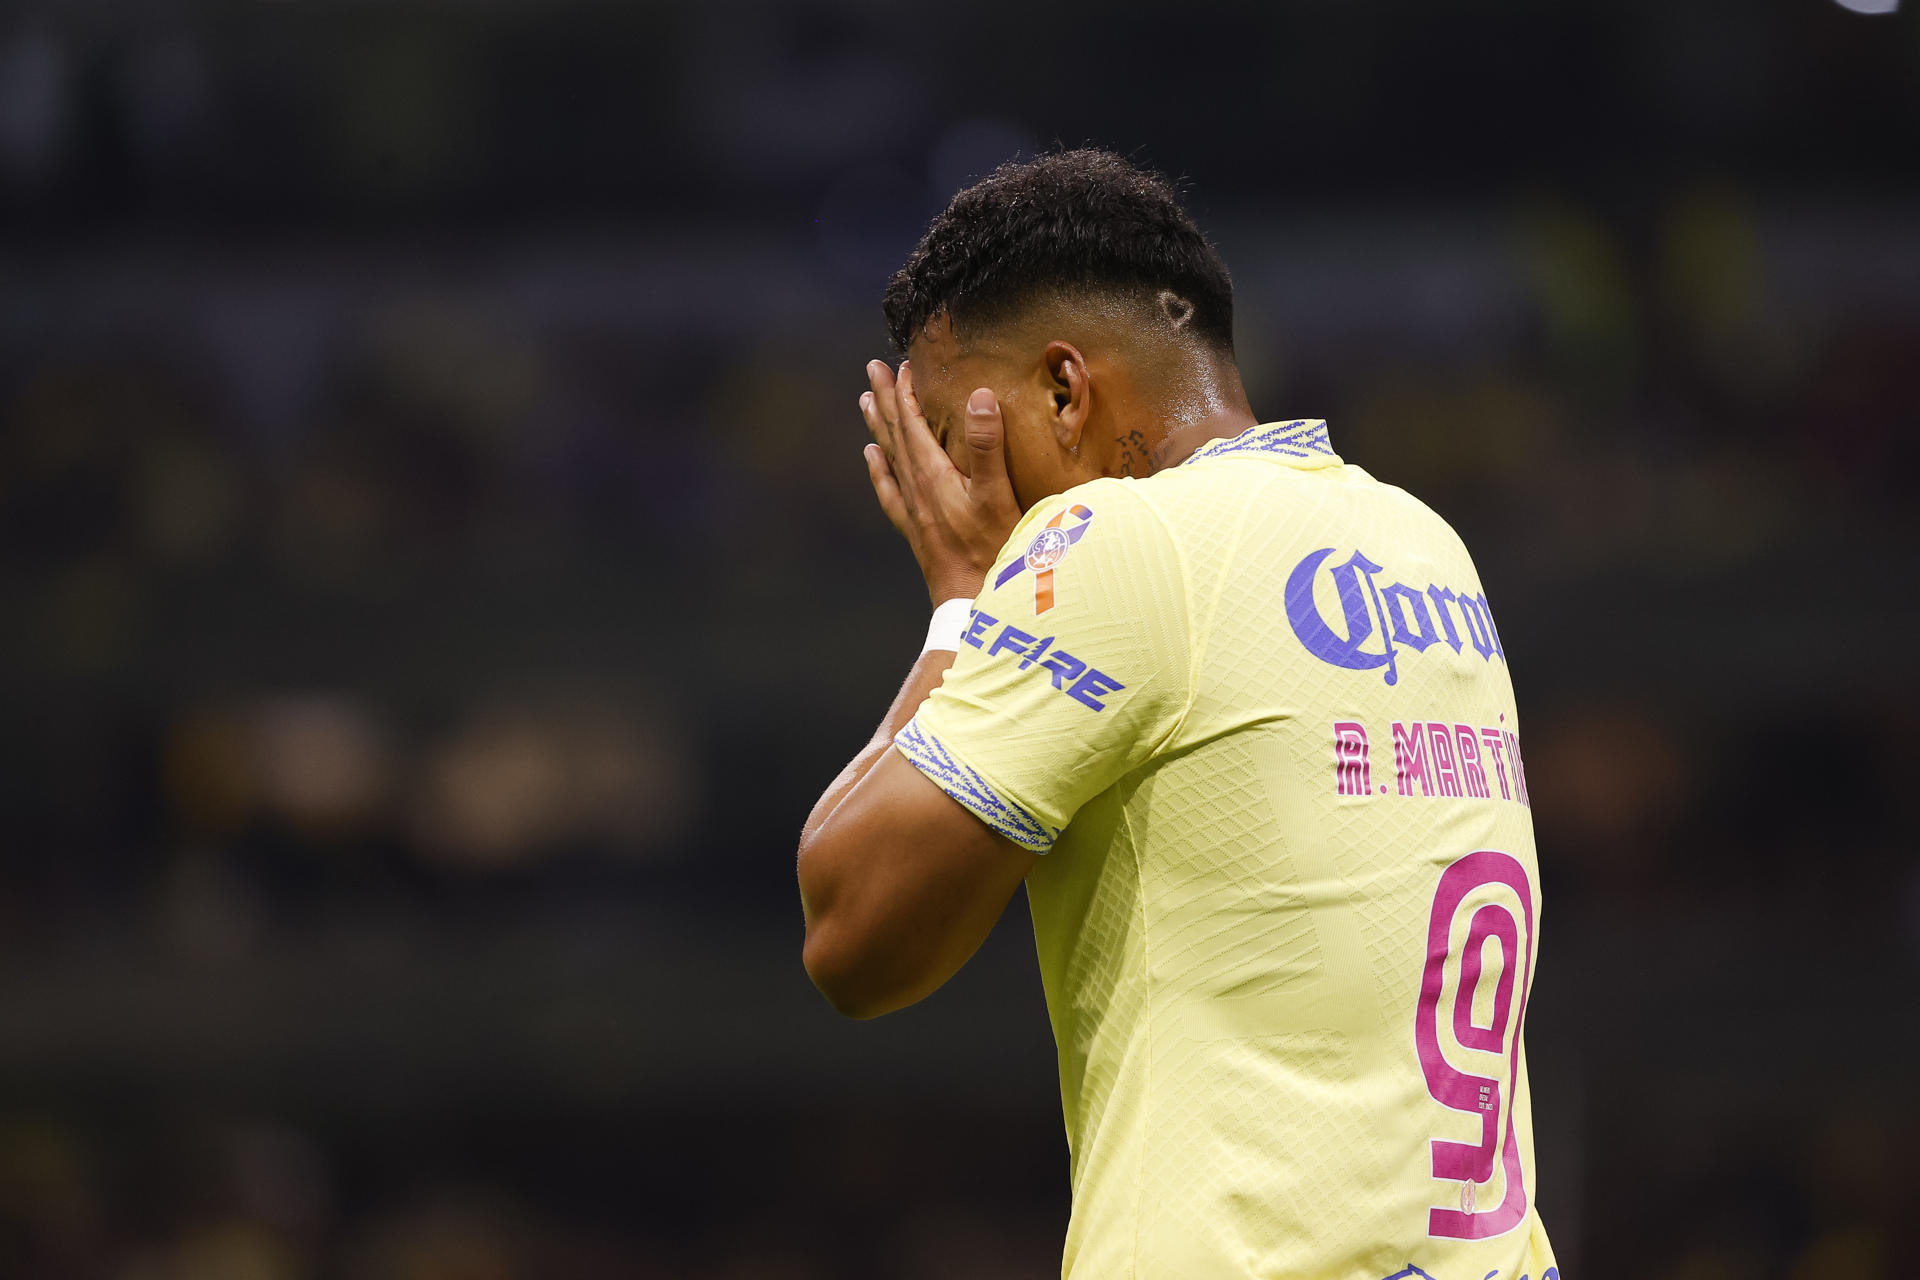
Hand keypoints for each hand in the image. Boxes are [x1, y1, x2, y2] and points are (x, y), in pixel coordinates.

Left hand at [860, 360, 1023, 605]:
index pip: (913, 423)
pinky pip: (889, 490)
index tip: (902, 364)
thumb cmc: (990, 551)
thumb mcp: (997, 496)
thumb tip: (978, 396)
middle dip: (886, 399)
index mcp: (933, 475)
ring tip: (866, 401)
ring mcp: (913, 509)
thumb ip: (987, 446)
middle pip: (895, 434)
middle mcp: (916, 488)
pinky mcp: (916, 529)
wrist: (970, 602)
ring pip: (888, 457)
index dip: (907, 393)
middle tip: (872, 368)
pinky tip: (871, 458)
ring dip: (879, 427)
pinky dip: (878, 469)